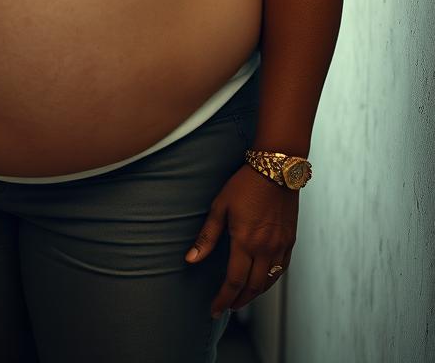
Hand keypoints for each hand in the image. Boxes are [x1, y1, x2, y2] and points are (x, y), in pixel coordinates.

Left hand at [185, 164, 298, 316]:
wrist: (275, 171)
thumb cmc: (243, 185)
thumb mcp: (219, 207)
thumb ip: (206, 237)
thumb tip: (190, 259)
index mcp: (245, 242)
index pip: (233, 281)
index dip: (223, 298)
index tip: (214, 310)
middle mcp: (265, 249)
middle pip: (252, 287)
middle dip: (238, 301)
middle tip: (225, 307)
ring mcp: (280, 247)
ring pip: (268, 282)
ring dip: (254, 294)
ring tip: (240, 299)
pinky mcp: (290, 242)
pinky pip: (281, 270)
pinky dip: (270, 281)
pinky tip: (261, 282)